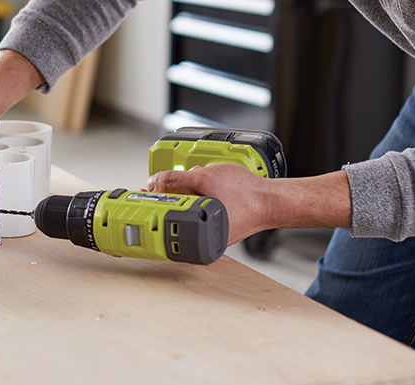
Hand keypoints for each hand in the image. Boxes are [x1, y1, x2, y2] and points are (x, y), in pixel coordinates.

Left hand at [147, 165, 352, 244]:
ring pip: (184, 208)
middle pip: (171, 212)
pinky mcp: (216, 224)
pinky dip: (199, 195)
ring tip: (199, 182)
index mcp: (196, 233)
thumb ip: (175, 181)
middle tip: (172, 183)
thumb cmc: (246, 193)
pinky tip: (209, 186)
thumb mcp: (204, 178)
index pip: (162, 217)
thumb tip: (154, 183)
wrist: (271, 200)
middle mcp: (201, 237)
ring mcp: (209, 231)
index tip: (143, 191)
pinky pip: (199, 208)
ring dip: (186, 191)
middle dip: (171, 193)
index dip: (151, 200)